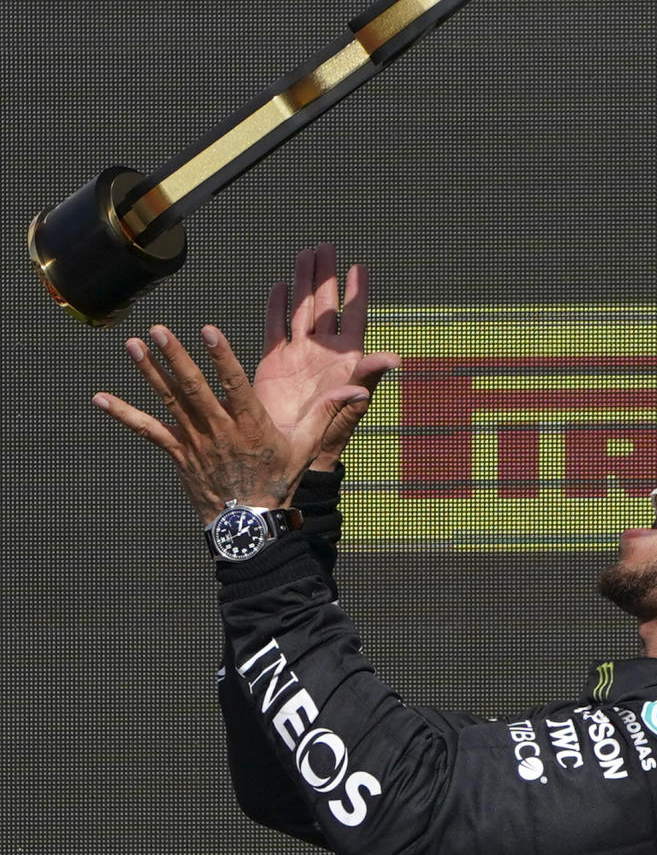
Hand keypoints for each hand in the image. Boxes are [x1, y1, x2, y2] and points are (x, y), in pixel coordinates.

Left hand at [92, 323, 374, 523]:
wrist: (248, 524)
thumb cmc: (279, 480)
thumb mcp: (306, 447)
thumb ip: (327, 412)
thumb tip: (359, 389)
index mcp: (251, 426)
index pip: (234, 386)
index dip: (222, 358)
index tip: (208, 331)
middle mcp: (219, 431)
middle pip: (194, 390)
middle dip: (176, 358)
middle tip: (160, 330)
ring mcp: (194, 442)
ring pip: (169, 402)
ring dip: (149, 372)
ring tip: (133, 345)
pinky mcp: (177, 453)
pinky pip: (147, 431)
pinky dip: (123, 414)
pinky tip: (100, 398)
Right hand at [255, 245, 398, 468]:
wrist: (295, 448)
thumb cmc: (330, 431)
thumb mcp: (352, 402)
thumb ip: (369, 375)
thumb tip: (395, 357)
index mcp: (346, 357)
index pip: (355, 316)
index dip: (357, 291)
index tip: (359, 267)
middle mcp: (323, 351)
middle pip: (325, 304)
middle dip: (326, 276)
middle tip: (326, 247)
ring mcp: (299, 354)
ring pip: (301, 309)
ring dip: (303, 283)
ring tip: (305, 255)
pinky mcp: (276, 362)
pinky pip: (277, 328)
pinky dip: (277, 307)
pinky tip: (280, 286)